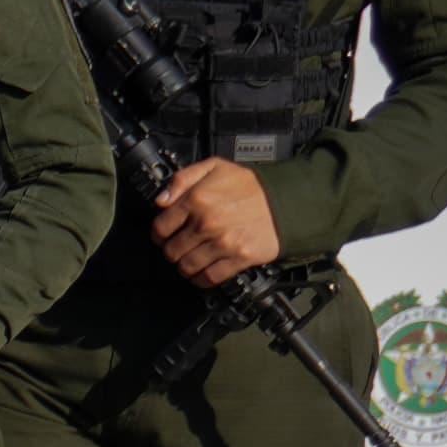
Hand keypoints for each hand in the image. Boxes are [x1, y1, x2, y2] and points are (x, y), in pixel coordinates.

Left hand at [153, 157, 281, 288]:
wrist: (287, 199)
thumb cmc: (251, 185)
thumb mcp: (214, 167)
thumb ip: (182, 179)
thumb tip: (161, 200)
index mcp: (197, 199)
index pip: (160, 227)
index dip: (159, 234)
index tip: (163, 235)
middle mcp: (207, 223)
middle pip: (171, 251)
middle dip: (171, 251)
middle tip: (177, 248)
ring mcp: (223, 243)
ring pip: (187, 266)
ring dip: (184, 266)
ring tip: (188, 261)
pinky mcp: (240, 258)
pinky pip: (210, 277)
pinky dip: (201, 280)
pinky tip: (202, 273)